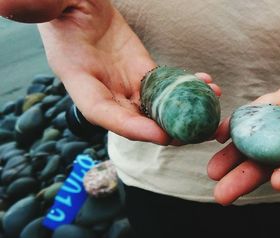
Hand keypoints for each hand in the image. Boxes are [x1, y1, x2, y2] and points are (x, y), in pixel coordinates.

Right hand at [37, 0, 219, 143]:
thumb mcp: (51, 3)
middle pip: (135, 119)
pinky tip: (208, 86)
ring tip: (211, 108)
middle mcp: (103, 88)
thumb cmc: (62, 4)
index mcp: (77, 77)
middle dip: (166, 130)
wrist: (79, 2)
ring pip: (155, 107)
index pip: (101, 112)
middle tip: (195, 132)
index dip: (130, 127)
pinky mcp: (143, 72)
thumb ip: (41, 7)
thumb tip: (10, 4)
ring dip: (184, 112)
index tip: (160, 134)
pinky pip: (167, 87)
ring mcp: (125, 82)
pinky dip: (187, 90)